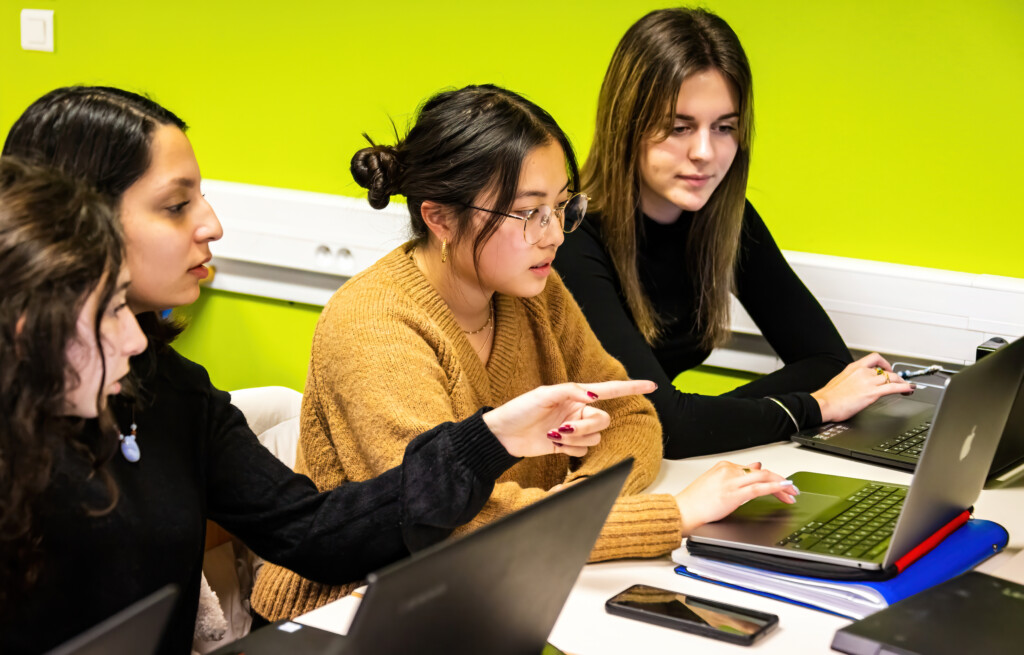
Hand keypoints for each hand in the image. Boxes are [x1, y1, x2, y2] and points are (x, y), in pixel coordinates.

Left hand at [482, 379, 656, 457]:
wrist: (503, 435)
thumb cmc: (519, 409)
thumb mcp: (543, 395)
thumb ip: (570, 391)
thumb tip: (592, 394)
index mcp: (575, 395)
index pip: (609, 390)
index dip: (631, 388)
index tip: (652, 385)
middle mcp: (578, 411)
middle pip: (602, 421)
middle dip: (586, 427)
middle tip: (563, 429)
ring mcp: (574, 430)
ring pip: (595, 438)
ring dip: (577, 439)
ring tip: (554, 435)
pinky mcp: (567, 446)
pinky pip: (583, 451)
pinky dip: (570, 449)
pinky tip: (553, 444)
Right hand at [675, 461, 797, 534]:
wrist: (682, 511)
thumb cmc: (695, 501)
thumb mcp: (716, 483)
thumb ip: (736, 476)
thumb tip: (755, 468)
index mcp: (724, 467)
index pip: (755, 469)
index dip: (771, 477)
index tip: (781, 485)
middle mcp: (729, 471)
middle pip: (762, 472)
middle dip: (780, 480)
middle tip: (792, 489)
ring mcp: (731, 481)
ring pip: (763, 477)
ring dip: (782, 484)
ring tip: (792, 492)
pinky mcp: (732, 494)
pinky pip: (758, 488)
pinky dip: (774, 487)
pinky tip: (783, 490)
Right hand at [811, 353, 915, 422]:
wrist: (824, 404)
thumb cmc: (829, 396)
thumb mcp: (840, 381)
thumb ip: (851, 380)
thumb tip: (857, 384)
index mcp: (853, 367)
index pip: (874, 358)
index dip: (884, 363)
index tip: (887, 368)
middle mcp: (862, 372)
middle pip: (885, 369)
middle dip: (895, 375)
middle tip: (899, 381)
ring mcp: (868, 382)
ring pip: (892, 377)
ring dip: (902, 382)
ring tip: (907, 387)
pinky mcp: (872, 393)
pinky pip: (893, 387)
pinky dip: (904, 387)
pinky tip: (909, 389)